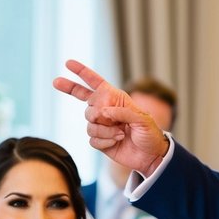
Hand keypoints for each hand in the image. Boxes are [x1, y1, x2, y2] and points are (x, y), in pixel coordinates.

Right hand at [53, 60, 169, 175]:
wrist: (150, 156)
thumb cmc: (150, 134)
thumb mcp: (143, 119)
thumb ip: (122, 112)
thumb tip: (102, 112)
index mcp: (116, 99)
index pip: (95, 82)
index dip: (81, 72)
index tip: (68, 63)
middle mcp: (106, 110)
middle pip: (85, 101)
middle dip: (83, 100)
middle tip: (78, 98)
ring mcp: (101, 125)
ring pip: (89, 124)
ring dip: (106, 130)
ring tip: (121, 133)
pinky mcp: (100, 141)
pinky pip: (92, 139)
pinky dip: (105, 141)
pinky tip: (117, 142)